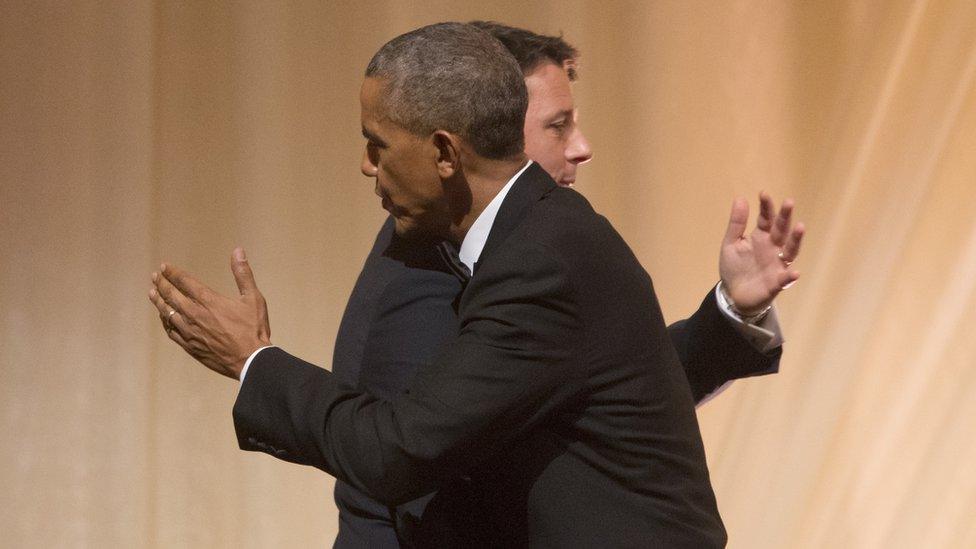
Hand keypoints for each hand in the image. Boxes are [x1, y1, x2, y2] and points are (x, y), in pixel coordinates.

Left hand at [148, 247, 270, 379]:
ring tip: (152, 292)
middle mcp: (195, 314)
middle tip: (155, 276)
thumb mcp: (253, 298)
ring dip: (158, 301)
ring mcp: (190, 331)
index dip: (173, 273)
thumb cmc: (254, 329)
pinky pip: (171, 331)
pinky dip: (164, 321)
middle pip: (171, 296)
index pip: (185, 282)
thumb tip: (238, 251)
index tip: (165, 266)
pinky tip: (163, 317)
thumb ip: (243, 274)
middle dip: (161, 283)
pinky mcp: (189, 346)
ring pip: (167, 313)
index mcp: (209, 301)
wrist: (250, 360)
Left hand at [719, 191, 804, 315]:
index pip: (766, 219)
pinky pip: (785, 279)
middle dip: (785, 217)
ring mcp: (777, 265)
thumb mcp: (731, 244)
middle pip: (781, 230)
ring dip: (796, 240)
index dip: (766, 207)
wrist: (733, 294)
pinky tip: (794, 272)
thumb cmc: (735, 267)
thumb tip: (740, 198)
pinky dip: (790, 276)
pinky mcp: (777, 283)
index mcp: (761, 237)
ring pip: (790, 250)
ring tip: (800, 227)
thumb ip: (737, 224)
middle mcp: (773, 248)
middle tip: (789, 202)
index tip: (763, 193)